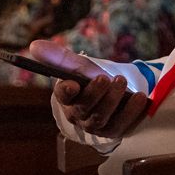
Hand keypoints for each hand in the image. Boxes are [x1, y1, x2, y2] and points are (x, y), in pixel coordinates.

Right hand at [30, 40, 151, 138]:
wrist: (116, 89)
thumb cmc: (91, 77)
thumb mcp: (78, 65)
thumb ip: (58, 56)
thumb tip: (33, 44)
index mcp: (67, 98)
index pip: (62, 97)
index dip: (65, 92)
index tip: (72, 83)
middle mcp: (79, 115)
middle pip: (84, 109)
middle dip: (95, 93)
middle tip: (104, 77)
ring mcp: (97, 125)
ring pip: (102, 118)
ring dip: (113, 101)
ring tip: (122, 82)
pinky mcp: (116, 130)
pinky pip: (123, 124)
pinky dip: (132, 111)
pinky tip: (141, 97)